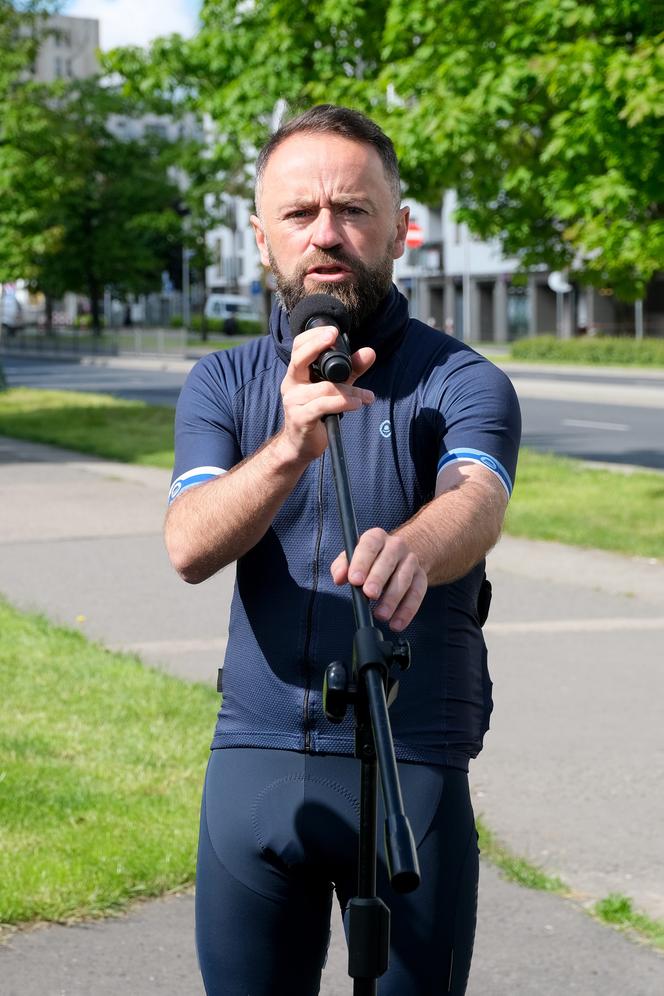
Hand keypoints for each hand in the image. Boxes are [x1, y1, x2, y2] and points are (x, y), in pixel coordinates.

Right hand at [278, 326, 375, 463]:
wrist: (301, 445)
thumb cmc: (317, 414)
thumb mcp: (336, 388)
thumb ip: (351, 370)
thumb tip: (369, 352)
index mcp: (297, 374)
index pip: (298, 347)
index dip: (313, 336)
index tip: (333, 330)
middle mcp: (291, 384)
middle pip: (300, 358)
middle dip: (317, 344)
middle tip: (334, 336)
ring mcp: (294, 401)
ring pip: (324, 387)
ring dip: (350, 390)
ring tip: (366, 396)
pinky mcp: (301, 418)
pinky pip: (324, 405)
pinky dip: (343, 402)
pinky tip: (357, 403)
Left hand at [330, 528, 427, 631]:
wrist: (400, 555)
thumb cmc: (370, 558)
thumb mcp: (353, 556)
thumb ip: (342, 566)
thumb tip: (339, 578)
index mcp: (376, 537)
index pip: (369, 545)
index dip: (362, 562)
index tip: (354, 580)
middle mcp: (396, 546)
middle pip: (388, 561)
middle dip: (378, 579)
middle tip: (369, 595)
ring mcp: (411, 561)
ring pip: (404, 578)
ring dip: (392, 599)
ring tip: (381, 615)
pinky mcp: (421, 577)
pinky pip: (417, 594)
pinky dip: (407, 611)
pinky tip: (396, 623)